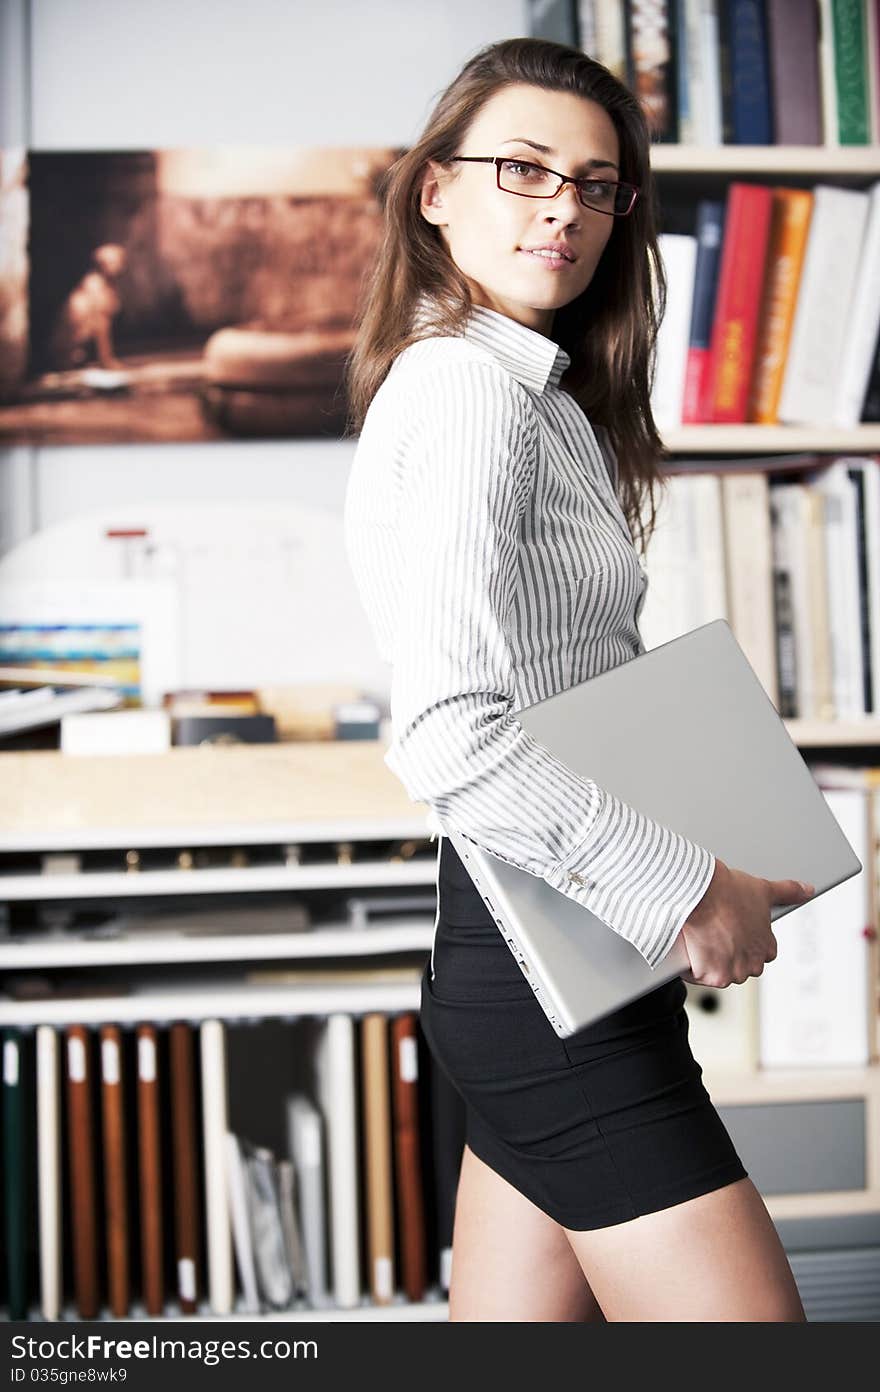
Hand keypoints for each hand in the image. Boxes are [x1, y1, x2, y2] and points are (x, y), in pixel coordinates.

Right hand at [679, 857, 814, 988]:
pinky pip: (696, 976)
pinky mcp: (713, 976)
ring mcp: (733, 972)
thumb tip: (807, 890)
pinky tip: (688, 946)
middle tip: (710, 932)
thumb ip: (788, 892)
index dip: (739, 942)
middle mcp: (753, 964)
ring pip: (715, 972)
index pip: (756, 955)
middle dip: (723, 954)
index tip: (728, 931)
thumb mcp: (763, 889)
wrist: (702, 892)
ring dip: (706, 961)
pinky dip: (690, 965)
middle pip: (735, 966)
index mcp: (766, 948)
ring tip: (699, 936)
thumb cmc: (728, 890)